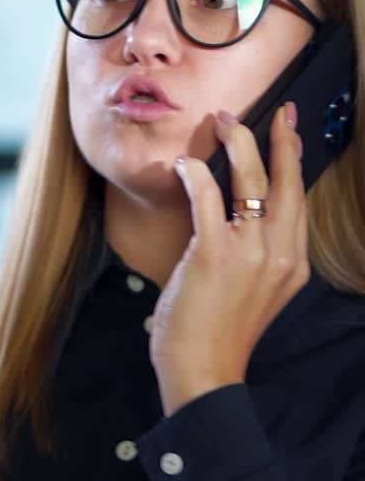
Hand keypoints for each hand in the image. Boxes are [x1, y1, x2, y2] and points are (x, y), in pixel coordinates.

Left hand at [151, 101, 308, 414]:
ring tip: (224, 122)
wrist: (203, 369)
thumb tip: (233, 224)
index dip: (294, 163)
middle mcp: (279, 254)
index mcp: (292, 263)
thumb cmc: (218, 334)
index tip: (290, 133)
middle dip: (280, 140)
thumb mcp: (253, 293)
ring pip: (251, 182)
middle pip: (286, 183)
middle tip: (274, 111)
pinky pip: (207, 198)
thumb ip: (254, 258)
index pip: (297, 201)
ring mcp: (249, 252)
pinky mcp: (214, 253)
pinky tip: (184, 163)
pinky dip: (195, 174)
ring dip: (238, 145)